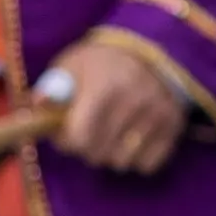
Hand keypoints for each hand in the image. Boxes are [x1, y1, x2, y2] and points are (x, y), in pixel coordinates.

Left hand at [49, 42, 186, 174]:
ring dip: (112, 155)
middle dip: (88, 149)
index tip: (67, 133)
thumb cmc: (103, 62)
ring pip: (123, 163)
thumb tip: (40, 105)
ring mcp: (158, 116)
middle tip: (89, 134)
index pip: (80, 138)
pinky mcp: (174, 127)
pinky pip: (148, 164)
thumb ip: (52, 87)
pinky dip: (137, 159)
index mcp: (105, 86)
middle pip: (99, 154)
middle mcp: (134, 102)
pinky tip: (133, 140)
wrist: (153, 50)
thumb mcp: (72, 64)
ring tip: (112, 136)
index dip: (67, 142)